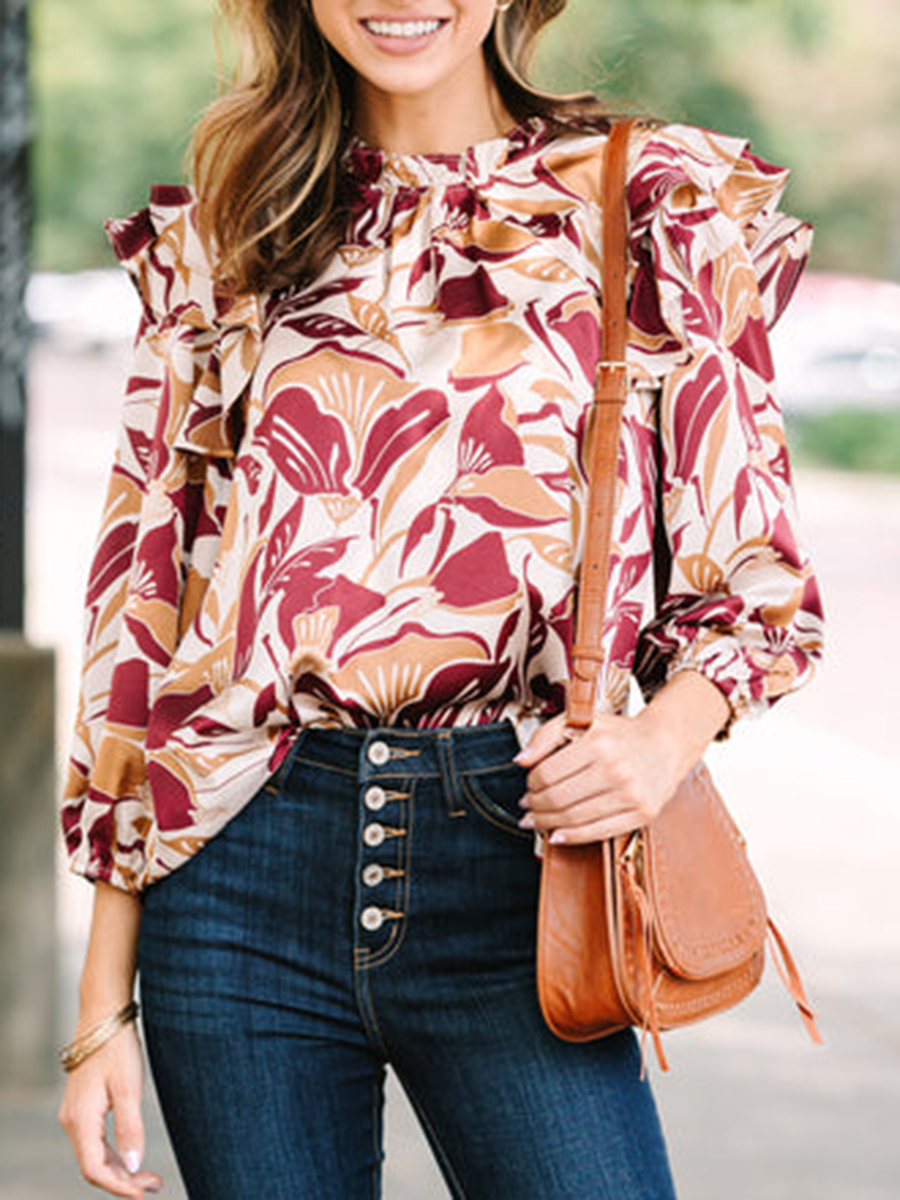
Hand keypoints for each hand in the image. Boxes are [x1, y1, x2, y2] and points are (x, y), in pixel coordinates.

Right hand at [59, 1020, 161, 1197]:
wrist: (103, 1016)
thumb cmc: (117, 1048)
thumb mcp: (128, 1087)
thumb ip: (130, 1127)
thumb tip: (133, 1164)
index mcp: (81, 1119)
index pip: (94, 1169)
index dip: (118, 1186)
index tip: (142, 1194)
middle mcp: (73, 1121)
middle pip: (94, 1166)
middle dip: (124, 1180)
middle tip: (155, 1184)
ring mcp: (76, 1114)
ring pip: (95, 1155)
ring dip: (121, 1169)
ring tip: (151, 1177)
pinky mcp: (84, 1107)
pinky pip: (96, 1141)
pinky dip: (114, 1153)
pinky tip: (133, 1155)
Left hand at [515, 710, 682, 844]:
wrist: (666, 744)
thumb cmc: (620, 733)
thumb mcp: (581, 720)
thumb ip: (546, 736)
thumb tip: (520, 760)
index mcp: (598, 743)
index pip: (548, 773)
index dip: (531, 784)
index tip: (528, 786)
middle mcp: (616, 769)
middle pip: (558, 799)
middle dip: (535, 806)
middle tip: (528, 806)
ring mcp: (631, 794)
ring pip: (574, 818)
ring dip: (547, 824)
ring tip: (536, 821)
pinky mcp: (642, 813)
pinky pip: (598, 832)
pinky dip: (572, 837)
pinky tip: (557, 835)